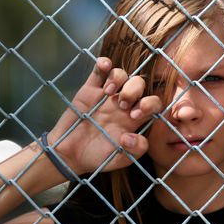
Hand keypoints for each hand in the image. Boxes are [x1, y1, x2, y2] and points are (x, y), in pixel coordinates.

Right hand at [48, 57, 161, 174]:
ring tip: (108, 93)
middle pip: (139, 84)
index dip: (150, 104)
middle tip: (122, 105)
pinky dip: (103, 63)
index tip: (134, 116)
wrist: (70, 155)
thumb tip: (131, 135)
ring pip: (121, 74)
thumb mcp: (121, 160)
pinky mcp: (89, 89)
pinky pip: (99, 70)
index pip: (153, 102)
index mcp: (135, 118)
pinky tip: (104, 65)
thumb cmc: (99, 157)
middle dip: (134, 90)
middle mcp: (124, 104)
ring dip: (119, 78)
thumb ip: (135, 150)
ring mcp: (107, 95)